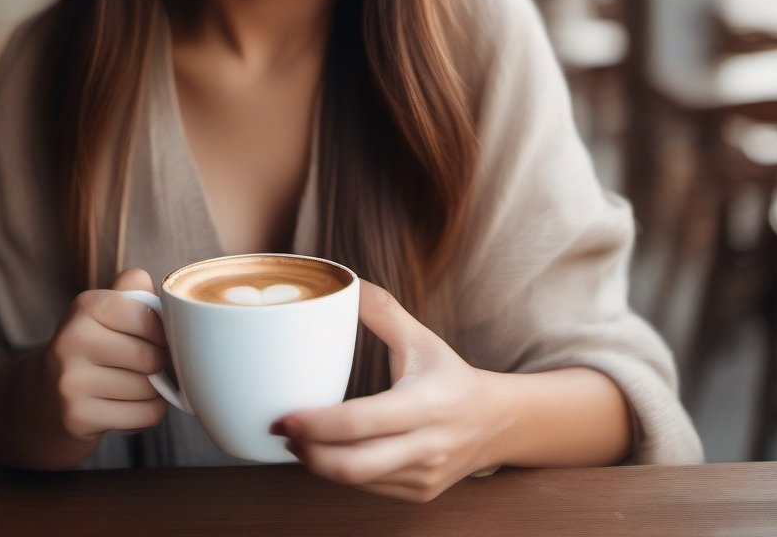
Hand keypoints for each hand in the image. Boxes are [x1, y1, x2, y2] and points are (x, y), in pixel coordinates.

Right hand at [41, 268, 169, 444]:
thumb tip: (169, 296)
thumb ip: (135, 288)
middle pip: (149, 356)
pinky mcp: (78, 417)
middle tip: (148, 363)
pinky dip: (149, 411)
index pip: (148, 317)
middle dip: (159, 363)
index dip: (162, 331)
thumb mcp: (107, 307)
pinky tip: (131, 404)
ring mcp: (71, 382)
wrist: (48, 395)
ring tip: (136, 383)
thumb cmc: (94, 344)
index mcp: (85, 307)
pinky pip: (143, 414)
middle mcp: (71, 341)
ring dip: (155, 390)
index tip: (156, 337)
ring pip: (148, 388)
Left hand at [270, 280, 509, 502]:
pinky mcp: (418, 494)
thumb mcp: (421, 338)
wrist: (497, 423)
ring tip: (296, 440)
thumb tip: (345, 282)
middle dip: (308, 452)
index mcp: (425, 404)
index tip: (283, 417)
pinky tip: (326, 452)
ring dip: (318, 464)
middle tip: (279, 430)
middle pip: (353, 465)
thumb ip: (382, 311)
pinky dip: (341, 474)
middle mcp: (426, 446)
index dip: (316, 425)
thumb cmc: (451, 377)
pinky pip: (369, 489)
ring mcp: (423, 477)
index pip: (362, 422)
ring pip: (357, 481)